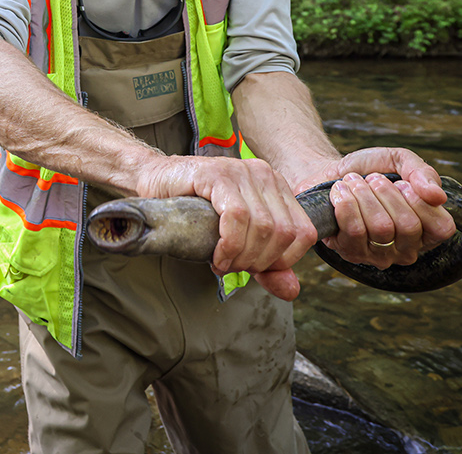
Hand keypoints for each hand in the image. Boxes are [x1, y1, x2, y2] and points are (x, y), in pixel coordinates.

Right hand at [134, 155, 317, 300]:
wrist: (156, 182)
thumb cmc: (196, 212)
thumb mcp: (239, 244)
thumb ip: (267, 266)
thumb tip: (292, 291)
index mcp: (277, 188)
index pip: (304, 232)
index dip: (284, 260)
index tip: (256, 269)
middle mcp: (265, 175)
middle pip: (284, 233)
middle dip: (260, 261)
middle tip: (234, 268)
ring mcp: (242, 172)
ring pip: (263, 226)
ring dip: (242, 256)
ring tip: (223, 263)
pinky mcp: (219, 174)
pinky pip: (236, 217)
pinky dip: (229, 245)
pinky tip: (216, 255)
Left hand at [319, 148, 456, 269]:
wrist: (331, 173)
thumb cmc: (369, 170)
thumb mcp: (399, 161)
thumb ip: (422, 172)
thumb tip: (438, 196)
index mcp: (426, 230)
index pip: (442, 228)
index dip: (420, 201)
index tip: (400, 183)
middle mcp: (406, 249)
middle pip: (409, 226)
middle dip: (387, 193)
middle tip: (373, 179)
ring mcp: (378, 255)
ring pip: (381, 228)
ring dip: (364, 195)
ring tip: (355, 183)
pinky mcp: (350, 253)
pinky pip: (354, 231)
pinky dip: (346, 202)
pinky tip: (341, 192)